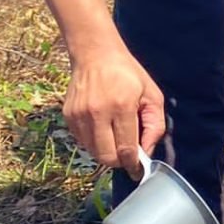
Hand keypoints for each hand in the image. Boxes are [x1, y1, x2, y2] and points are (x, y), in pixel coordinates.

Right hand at [65, 42, 163, 174]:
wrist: (95, 54)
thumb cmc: (128, 74)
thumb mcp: (152, 95)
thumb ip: (155, 126)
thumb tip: (147, 153)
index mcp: (121, 106)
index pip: (126, 149)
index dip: (133, 164)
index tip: (138, 169)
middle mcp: (97, 112)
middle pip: (107, 157)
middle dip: (119, 161)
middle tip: (127, 153)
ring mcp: (79, 115)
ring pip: (93, 152)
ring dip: (106, 151)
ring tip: (114, 135)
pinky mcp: (68, 116)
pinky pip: (82, 141)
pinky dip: (94, 142)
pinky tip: (102, 127)